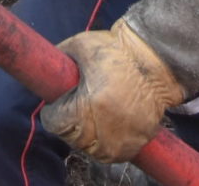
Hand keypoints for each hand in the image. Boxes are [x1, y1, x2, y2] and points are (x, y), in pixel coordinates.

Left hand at [39, 21, 184, 162]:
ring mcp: (122, 141)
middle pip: (70, 138)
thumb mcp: (80, 46)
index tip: (60, 99)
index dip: (54, 108)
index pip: (54, 123)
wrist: (156, 60)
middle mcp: (104, 131)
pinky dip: (105, 142)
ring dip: (86, 135)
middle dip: (69, 121)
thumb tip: (43, 71)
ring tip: (93, 112)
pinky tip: (108, 122)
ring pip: (89, 149)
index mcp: (88, 107)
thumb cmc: (116, 51)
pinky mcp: (136, 144)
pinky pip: (111, 153)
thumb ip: (59, 59)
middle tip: (78, 102)